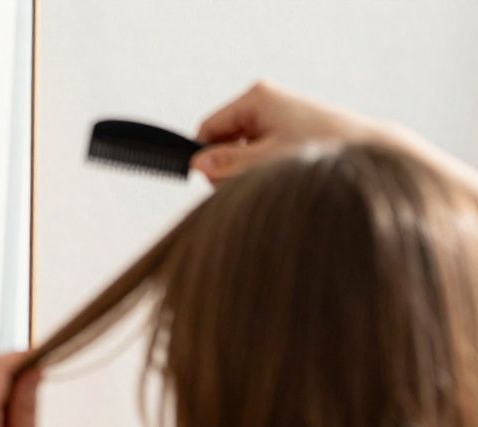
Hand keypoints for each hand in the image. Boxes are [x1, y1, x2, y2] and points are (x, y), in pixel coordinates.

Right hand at [191, 80, 384, 182]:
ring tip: (272, 181)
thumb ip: (229, 163)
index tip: (216, 182)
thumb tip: (198, 165)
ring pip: (241, 148)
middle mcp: (265, 100)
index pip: (208, 128)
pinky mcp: (288, 128)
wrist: (369, 153)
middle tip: (251, 185)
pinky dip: (263, 167)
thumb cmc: (324, 154)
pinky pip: (259, 150)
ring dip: (248, 170)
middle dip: (230, 167)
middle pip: (223, 140)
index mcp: (256, 98)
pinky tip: (281, 176)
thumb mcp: (268, 162)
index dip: (206, 158)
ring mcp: (277, 114)